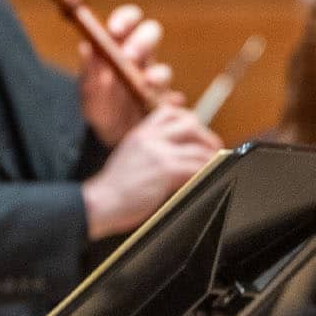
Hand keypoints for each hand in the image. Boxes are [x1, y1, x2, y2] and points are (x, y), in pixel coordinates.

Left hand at [78, 4, 179, 145]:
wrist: (112, 142)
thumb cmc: (101, 111)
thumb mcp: (89, 95)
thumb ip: (88, 74)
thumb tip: (86, 48)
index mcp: (119, 48)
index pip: (127, 21)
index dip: (124, 19)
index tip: (115, 30)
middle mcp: (140, 59)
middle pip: (151, 34)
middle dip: (142, 41)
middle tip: (131, 57)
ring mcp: (155, 80)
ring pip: (163, 68)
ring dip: (156, 75)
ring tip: (147, 85)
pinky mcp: (166, 102)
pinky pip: (173, 99)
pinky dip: (168, 102)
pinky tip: (163, 107)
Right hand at [81, 105, 220, 238]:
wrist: (100, 202)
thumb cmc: (112, 189)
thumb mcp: (129, 158)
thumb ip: (149, 151)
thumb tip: (174, 155)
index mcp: (140, 133)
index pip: (169, 112)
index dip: (188, 119)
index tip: (196, 131)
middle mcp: (150, 138)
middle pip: (190, 124)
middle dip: (206, 136)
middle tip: (213, 149)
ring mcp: (159, 153)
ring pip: (198, 148)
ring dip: (211, 158)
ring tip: (215, 167)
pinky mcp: (166, 170)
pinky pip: (197, 166)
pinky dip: (207, 172)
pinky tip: (208, 178)